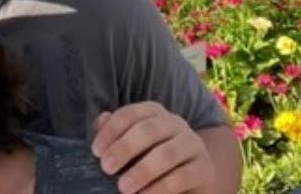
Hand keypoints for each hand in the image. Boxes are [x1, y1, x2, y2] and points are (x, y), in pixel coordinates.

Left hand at [91, 102, 215, 193]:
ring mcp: (192, 144)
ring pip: (167, 153)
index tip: (96, 151)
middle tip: (106, 167)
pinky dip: (162, 187)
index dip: (111, 131)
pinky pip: (183, 176)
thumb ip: (116, 133)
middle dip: (125, 148)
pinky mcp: (204, 168)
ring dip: (143, 170)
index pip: (130, 114)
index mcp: (154, 113)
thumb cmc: (152, 158)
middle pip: (148, 130)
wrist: (192, 177)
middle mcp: (175, 123)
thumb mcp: (133, 146)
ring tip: (123, 187)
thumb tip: (101, 120)